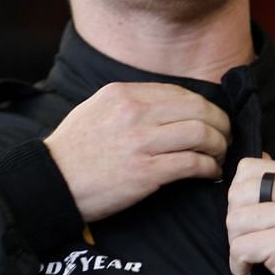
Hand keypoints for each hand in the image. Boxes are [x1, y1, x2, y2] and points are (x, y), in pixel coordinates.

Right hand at [42, 82, 230, 221]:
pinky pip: (192, 163)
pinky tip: (209, 173)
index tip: (209, 119)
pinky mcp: (146, 172)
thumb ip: (128, 103)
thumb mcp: (95, 109)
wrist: (51, 182)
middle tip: (223, 137)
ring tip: (218, 155)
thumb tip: (165, 108)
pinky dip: (209, 168)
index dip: (203, 107)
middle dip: (219, 124)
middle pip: (198, 110)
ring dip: (218, 145)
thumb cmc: (72, 150)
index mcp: (123, 94)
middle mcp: (135, 113)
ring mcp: (141, 142)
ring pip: (201, 134)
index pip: (179, 93)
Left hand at [225, 156, 274, 274]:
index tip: (254, 220)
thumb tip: (242, 174)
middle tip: (252, 242)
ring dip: (237, 245)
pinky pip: (240, 247)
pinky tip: (254, 271)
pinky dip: (239, 265)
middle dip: (236, 222)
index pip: (248, 168)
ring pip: (235, 221)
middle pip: (237, 193)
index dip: (240, 197)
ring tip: (256, 258)